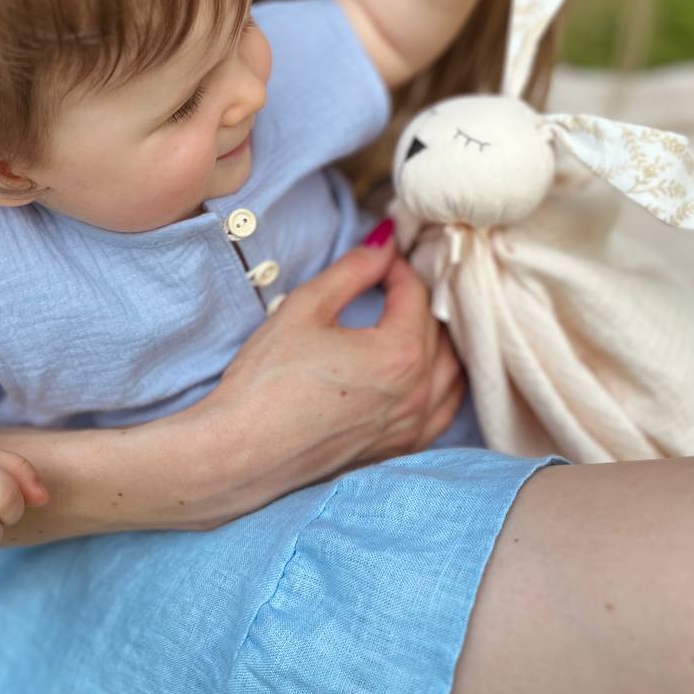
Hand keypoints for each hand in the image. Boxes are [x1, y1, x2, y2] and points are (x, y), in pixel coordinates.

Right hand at [204, 229, 464, 521]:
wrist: (241, 452)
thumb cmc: (266, 382)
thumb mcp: (305, 307)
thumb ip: (353, 269)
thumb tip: (386, 241)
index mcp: (400, 354)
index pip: (416, 294)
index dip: (396, 267)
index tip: (378, 257)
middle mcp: (417, 394)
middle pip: (438, 329)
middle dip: (417, 298)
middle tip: (390, 281)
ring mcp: (411, 428)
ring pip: (452, 371)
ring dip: (438, 339)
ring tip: (410, 319)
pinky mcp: (398, 450)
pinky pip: (443, 410)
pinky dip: (441, 382)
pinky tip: (423, 371)